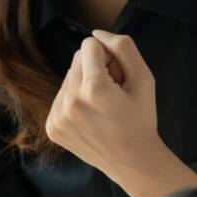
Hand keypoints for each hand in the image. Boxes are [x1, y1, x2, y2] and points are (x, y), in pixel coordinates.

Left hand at [45, 30, 163, 184]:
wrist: (134, 162)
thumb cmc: (141, 119)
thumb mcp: (144, 79)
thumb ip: (122, 47)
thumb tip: (96, 33)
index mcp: (94, 89)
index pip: (89, 45)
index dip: (108, 57)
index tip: (118, 77)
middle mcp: (71, 102)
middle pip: (77, 60)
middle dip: (96, 70)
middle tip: (112, 94)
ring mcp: (58, 117)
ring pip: (68, 78)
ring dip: (84, 85)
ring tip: (102, 107)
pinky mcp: (52, 128)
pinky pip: (61, 97)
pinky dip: (75, 101)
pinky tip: (91, 117)